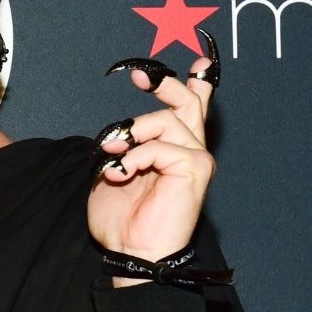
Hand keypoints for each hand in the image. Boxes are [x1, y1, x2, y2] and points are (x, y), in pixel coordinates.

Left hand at [87, 30, 218, 280]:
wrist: (132, 250)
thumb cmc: (123, 218)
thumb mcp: (115, 171)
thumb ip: (124, 147)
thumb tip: (119, 133)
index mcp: (174, 149)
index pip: (192, 108)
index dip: (195, 82)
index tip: (199, 61)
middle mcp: (191, 150)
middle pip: (187, 101)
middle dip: (165, 83)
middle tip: (141, 76)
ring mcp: (196, 159)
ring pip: (166, 120)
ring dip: (131, 132)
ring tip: (112, 153)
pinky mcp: (195, 169)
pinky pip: (160, 146)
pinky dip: (134, 157)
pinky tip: (122, 173)